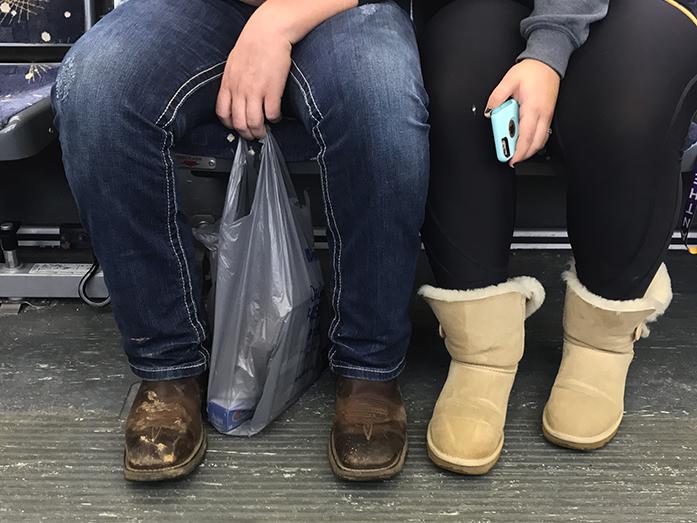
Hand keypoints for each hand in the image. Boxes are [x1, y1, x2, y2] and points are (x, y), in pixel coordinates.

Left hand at [216, 10, 291, 139]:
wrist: (267, 32)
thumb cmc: (252, 45)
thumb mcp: (233, 64)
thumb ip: (232, 82)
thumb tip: (235, 96)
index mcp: (229, 84)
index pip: (223, 114)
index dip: (230, 125)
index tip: (238, 127)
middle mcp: (240, 90)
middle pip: (239, 123)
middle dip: (247, 134)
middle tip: (254, 135)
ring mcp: (256, 91)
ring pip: (254, 123)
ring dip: (261, 131)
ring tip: (265, 130)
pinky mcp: (272, 91)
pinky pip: (272, 114)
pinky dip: (274, 120)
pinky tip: (276, 116)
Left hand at [486, 59, 560, 166]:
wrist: (548, 61)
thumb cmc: (532, 70)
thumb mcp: (509, 80)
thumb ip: (497, 97)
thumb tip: (490, 111)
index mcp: (532, 108)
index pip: (526, 136)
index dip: (519, 151)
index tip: (512, 159)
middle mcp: (542, 114)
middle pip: (535, 142)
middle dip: (524, 154)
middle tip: (512, 159)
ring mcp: (547, 115)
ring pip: (541, 139)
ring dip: (530, 149)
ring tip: (517, 152)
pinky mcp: (548, 113)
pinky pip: (543, 133)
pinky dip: (534, 140)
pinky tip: (525, 141)